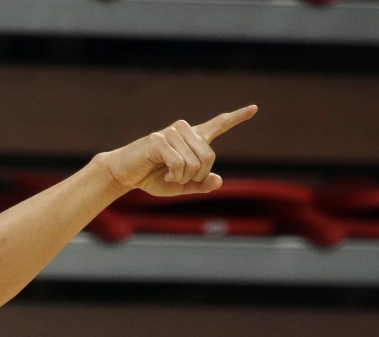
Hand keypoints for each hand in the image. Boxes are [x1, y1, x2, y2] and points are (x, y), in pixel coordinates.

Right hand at [101, 104, 257, 196]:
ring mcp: (172, 132)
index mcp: (192, 139)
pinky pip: (179, 164)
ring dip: (182, 177)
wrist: (124, 174)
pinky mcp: (159, 139)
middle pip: (209, 156)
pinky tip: (162, 172)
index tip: (254, 108)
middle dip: (197, 175)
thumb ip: (201, 184)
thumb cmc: (151, 178)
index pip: (218, 125)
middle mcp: (184, 130)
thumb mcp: (181, 186)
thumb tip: (219, 180)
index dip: (237, 117)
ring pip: (194, 163)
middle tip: (179, 178)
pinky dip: (173, 175)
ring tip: (168, 173)